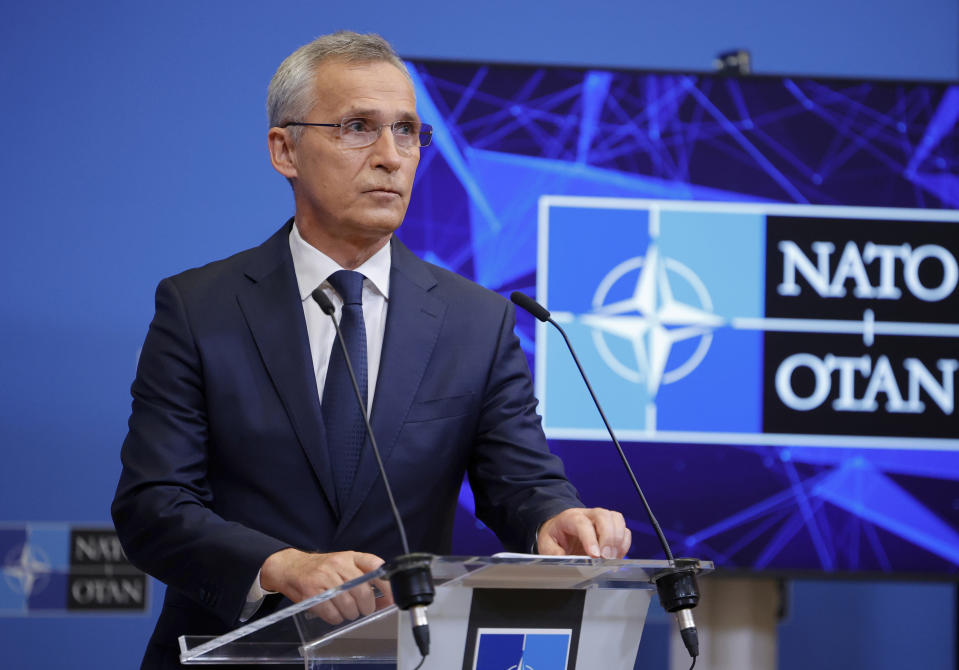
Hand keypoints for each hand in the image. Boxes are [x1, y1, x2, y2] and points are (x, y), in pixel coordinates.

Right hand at [259, 548, 391, 623]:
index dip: (387, 584)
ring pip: (348, 605)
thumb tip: (386, 599)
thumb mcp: (344, 564)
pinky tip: (334, 612)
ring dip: (351, 614)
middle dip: (367, 606)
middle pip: (362, 591)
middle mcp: (338, 565)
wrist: (291, 567)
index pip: (375, 566)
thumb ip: (364, 576)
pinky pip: (332, 614)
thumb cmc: (323, 569)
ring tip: (347, 611)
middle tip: (365, 609)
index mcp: (350, 557)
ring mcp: (324, 579)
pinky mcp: (312, 593)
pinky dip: (336, 618)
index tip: (392, 598)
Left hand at [537, 507, 630, 558]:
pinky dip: (624, 544)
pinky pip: (624, 530)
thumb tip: (563, 560)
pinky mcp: (611, 527)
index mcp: (570, 517)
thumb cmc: (555, 536)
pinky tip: (616, 556)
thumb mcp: (546, 544)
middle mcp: (588, 514)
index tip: (594, 555)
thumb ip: (553, 552)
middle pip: (603, 516)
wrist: (560, 529)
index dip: (590, 539)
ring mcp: (601, 519)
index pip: (582, 523)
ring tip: (612, 558)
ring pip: (616, 519)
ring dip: (618, 540)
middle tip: (606, 557)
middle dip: (608, 537)